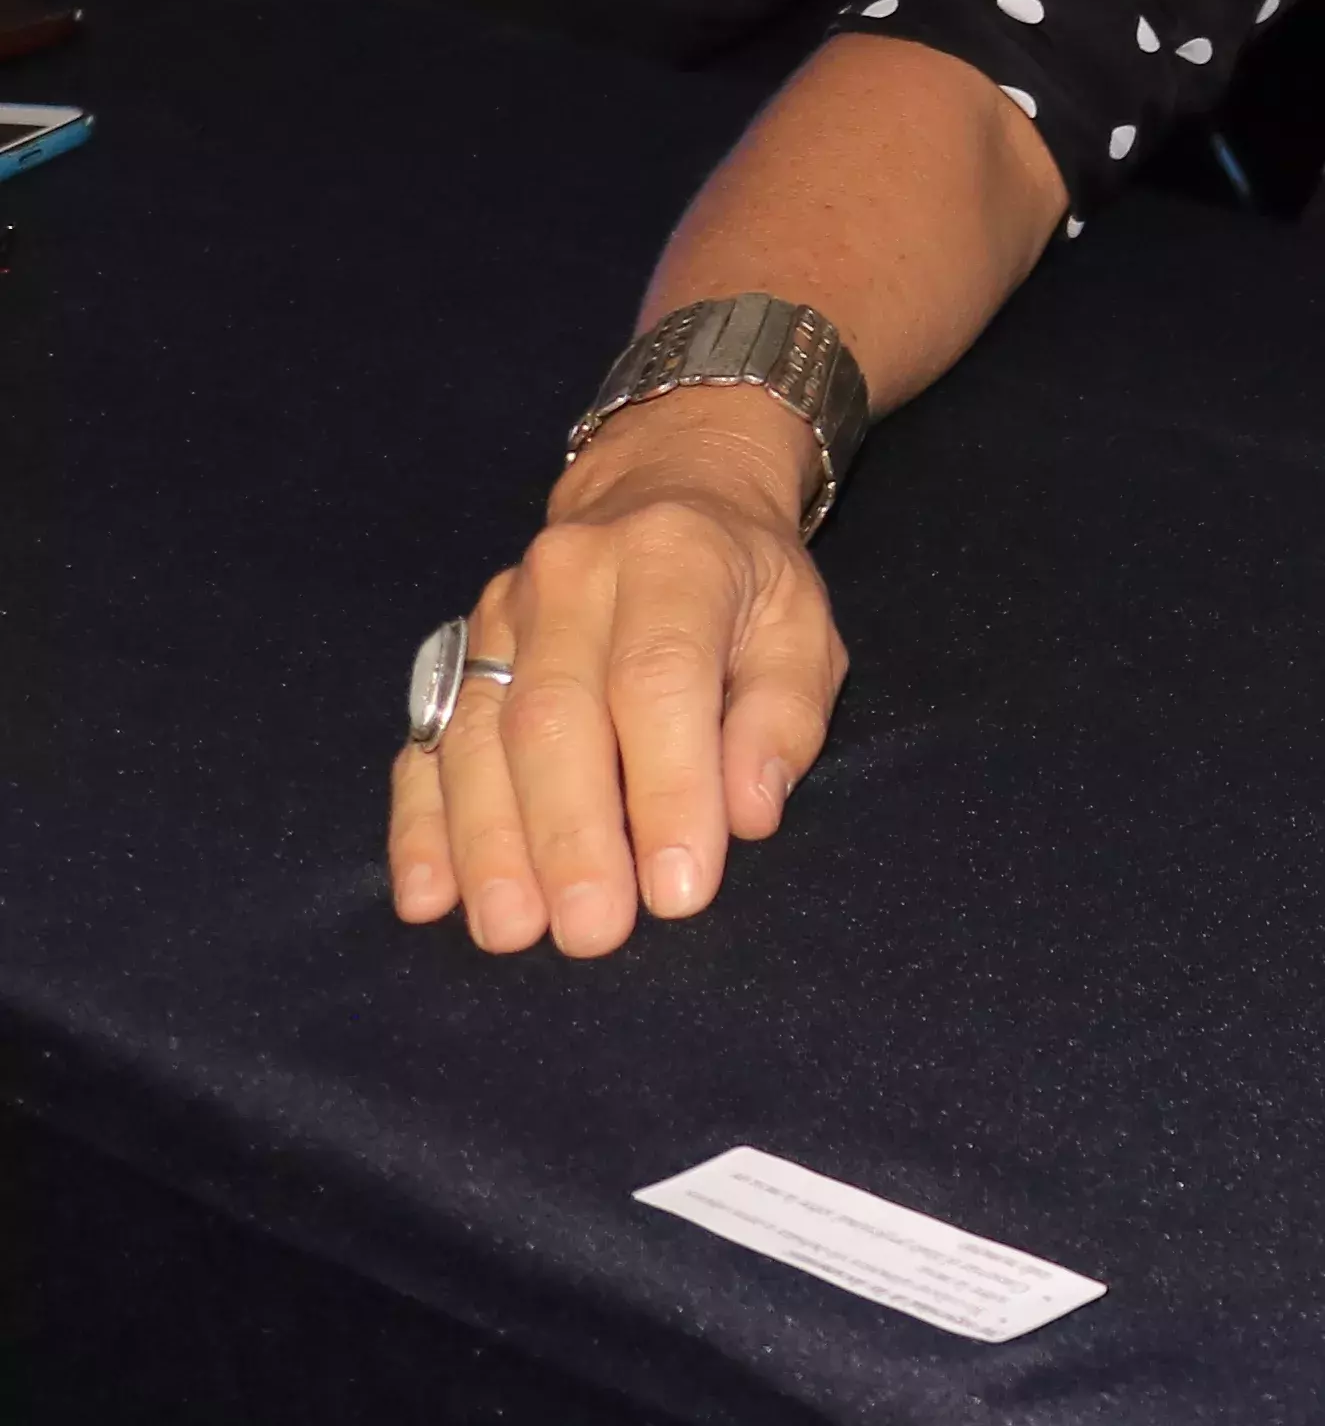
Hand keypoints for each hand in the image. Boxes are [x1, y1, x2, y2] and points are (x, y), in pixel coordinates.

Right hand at [385, 388, 847, 955]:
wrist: (665, 493)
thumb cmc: (747, 586)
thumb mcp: (801, 629)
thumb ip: (782, 717)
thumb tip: (748, 813)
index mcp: (672, 558)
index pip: (659, 681)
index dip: (667, 789)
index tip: (678, 889)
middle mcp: (570, 578)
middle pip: (554, 714)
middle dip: (570, 835)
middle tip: (590, 932)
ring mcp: (498, 617)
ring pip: (478, 736)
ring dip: (490, 844)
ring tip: (511, 931)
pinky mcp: (452, 656)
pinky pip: (425, 746)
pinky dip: (422, 827)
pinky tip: (429, 897)